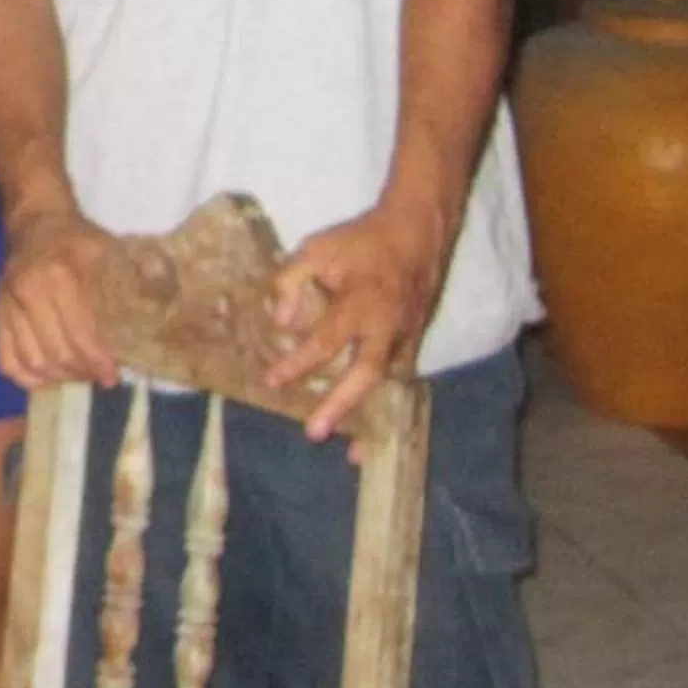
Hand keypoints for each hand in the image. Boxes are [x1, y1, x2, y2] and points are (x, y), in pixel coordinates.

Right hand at [0, 205, 121, 389]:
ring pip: (31, 361)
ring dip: (58, 377)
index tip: (112, 375)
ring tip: (78, 374)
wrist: (36, 222)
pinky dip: (27, 377)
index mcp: (58, 275)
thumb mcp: (111, 249)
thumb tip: (166, 306)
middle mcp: (27, 291)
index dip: (97, 361)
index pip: (78, 334)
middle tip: (99, 376)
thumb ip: (138, 276)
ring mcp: (6, 304)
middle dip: (80, 372)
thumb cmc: (79, 239)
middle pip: (54, 353)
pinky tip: (49, 375)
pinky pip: (6, 360)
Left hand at [264, 198, 452, 441]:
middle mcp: (387, 328)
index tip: (270, 381)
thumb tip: (279, 323)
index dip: (297, 364)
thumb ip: (292, 280)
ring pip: (387, 385)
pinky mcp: (415, 342)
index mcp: (361, 304)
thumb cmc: (363, 241)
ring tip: (353, 454)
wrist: (417, 233)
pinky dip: (389, 407)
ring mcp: (405, 338)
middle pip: (365, 375)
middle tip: (314, 434)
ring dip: (372, 417)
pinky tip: (376, 433)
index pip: (324, 342)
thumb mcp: (318, 249)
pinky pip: (399, 380)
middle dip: (340, 406)